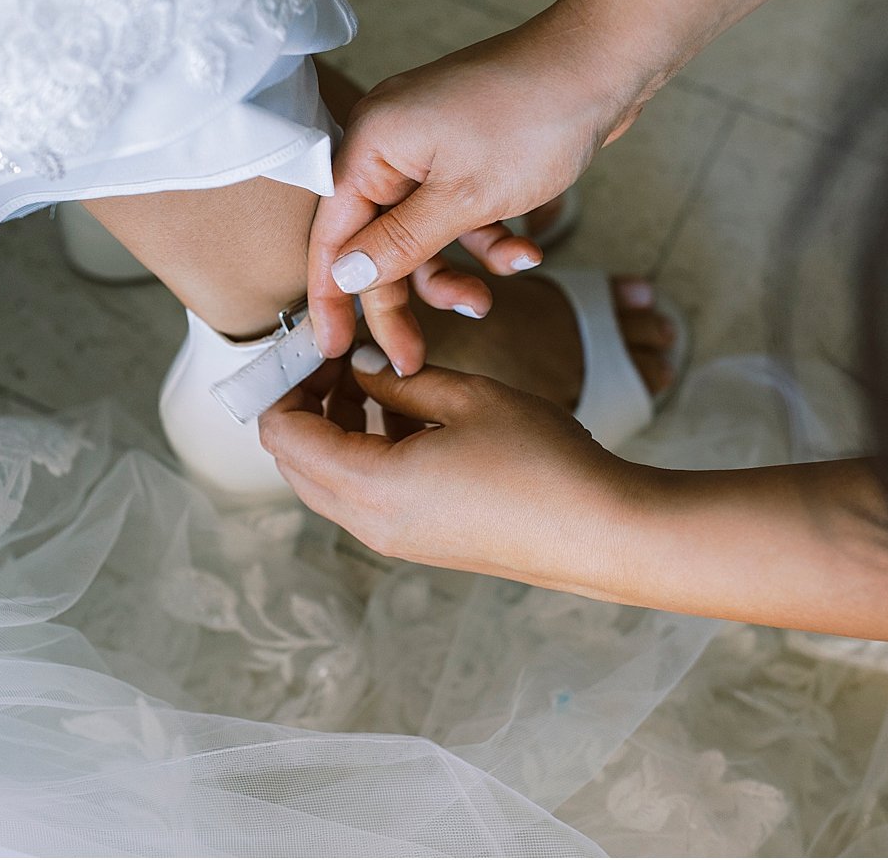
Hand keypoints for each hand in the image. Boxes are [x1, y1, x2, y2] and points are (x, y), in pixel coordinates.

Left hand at [258, 346, 642, 591]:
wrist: (605, 535)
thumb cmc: (541, 461)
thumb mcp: (465, 398)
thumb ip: (399, 380)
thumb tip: (362, 368)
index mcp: (369, 486)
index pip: (283, 433)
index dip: (286, 382)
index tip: (315, 344)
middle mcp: (369, 523)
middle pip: (296, 460)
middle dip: (306, 403)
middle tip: (339, 357)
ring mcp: (394, 539)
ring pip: (329, 478)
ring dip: (338, 426)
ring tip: (377, 377)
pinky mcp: (421, 542)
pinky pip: (366, 494)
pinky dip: (367, 451)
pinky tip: (410, 413)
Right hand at [308, 5, 645, 374]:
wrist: (605, 60)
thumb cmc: (534, 116)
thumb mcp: (464, 200)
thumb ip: (397, 245)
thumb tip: (342, 278)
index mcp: (371, 144)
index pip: (331, 234)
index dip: (329, 298)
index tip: (331, 352)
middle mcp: (389, 144)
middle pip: (374, 241)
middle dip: (399, 299)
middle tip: (411, 357)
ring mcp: (427, 148)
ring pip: (418, 235)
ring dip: (453, 272)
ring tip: (488, 301)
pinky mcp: (463, 153)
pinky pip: (455, 214)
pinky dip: (485, 240)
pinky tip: (525, 252)